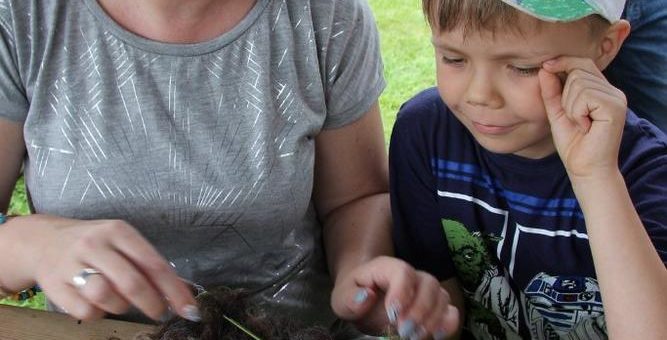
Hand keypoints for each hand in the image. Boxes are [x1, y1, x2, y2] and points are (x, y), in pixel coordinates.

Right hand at [30, 216, 197, 320]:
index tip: (189, 308)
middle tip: (159, 312)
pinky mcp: (54, 286)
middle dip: (152, 303)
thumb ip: (148, 264)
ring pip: (107, 297)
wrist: (42, 241)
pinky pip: (86, 311)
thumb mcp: (121, 242)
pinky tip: (97, 302)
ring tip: (120, 300)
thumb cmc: (95, 244)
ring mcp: (72, 264)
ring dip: (121, 306)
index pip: (154, 263)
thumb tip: (181, 292)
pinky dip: (98, 313)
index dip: (174, 290)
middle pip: (131, 283)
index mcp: (118, 231)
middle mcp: (94, 244)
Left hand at [331, 256, 458, 338]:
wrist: (366, 299)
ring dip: (432, 319)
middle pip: (429, 283)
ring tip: (414, 336)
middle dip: (420, 309)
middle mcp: (412, 275)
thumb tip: (366, 296)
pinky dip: (449, 323)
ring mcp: (426, 290)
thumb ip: (349, 298)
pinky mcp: (436, 307)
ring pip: (442, 297)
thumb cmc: (354, 296)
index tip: (393, 314)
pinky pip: (451, 310)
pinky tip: (437, 335)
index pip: (402, 271)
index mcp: (387, 268)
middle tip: (404, 330)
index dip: (402, 292)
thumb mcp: (342, 299)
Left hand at [539, 56, 626, 178]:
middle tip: (572, 117)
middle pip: (579, 70)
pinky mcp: (615, 107)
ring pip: (579, 83)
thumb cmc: (573, 143)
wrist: (585, 168)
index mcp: (601, 90)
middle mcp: (612, 91)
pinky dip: (576, 112)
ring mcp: (616, 98)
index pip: (583, 63)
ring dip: (570, 106)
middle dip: (564, 93)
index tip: (545, 66)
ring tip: (579, 123)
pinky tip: (585, 126)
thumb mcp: (557, 113)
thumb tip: (545, 68)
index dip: (563, 61)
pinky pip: (585, 96)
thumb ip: (552, 91)